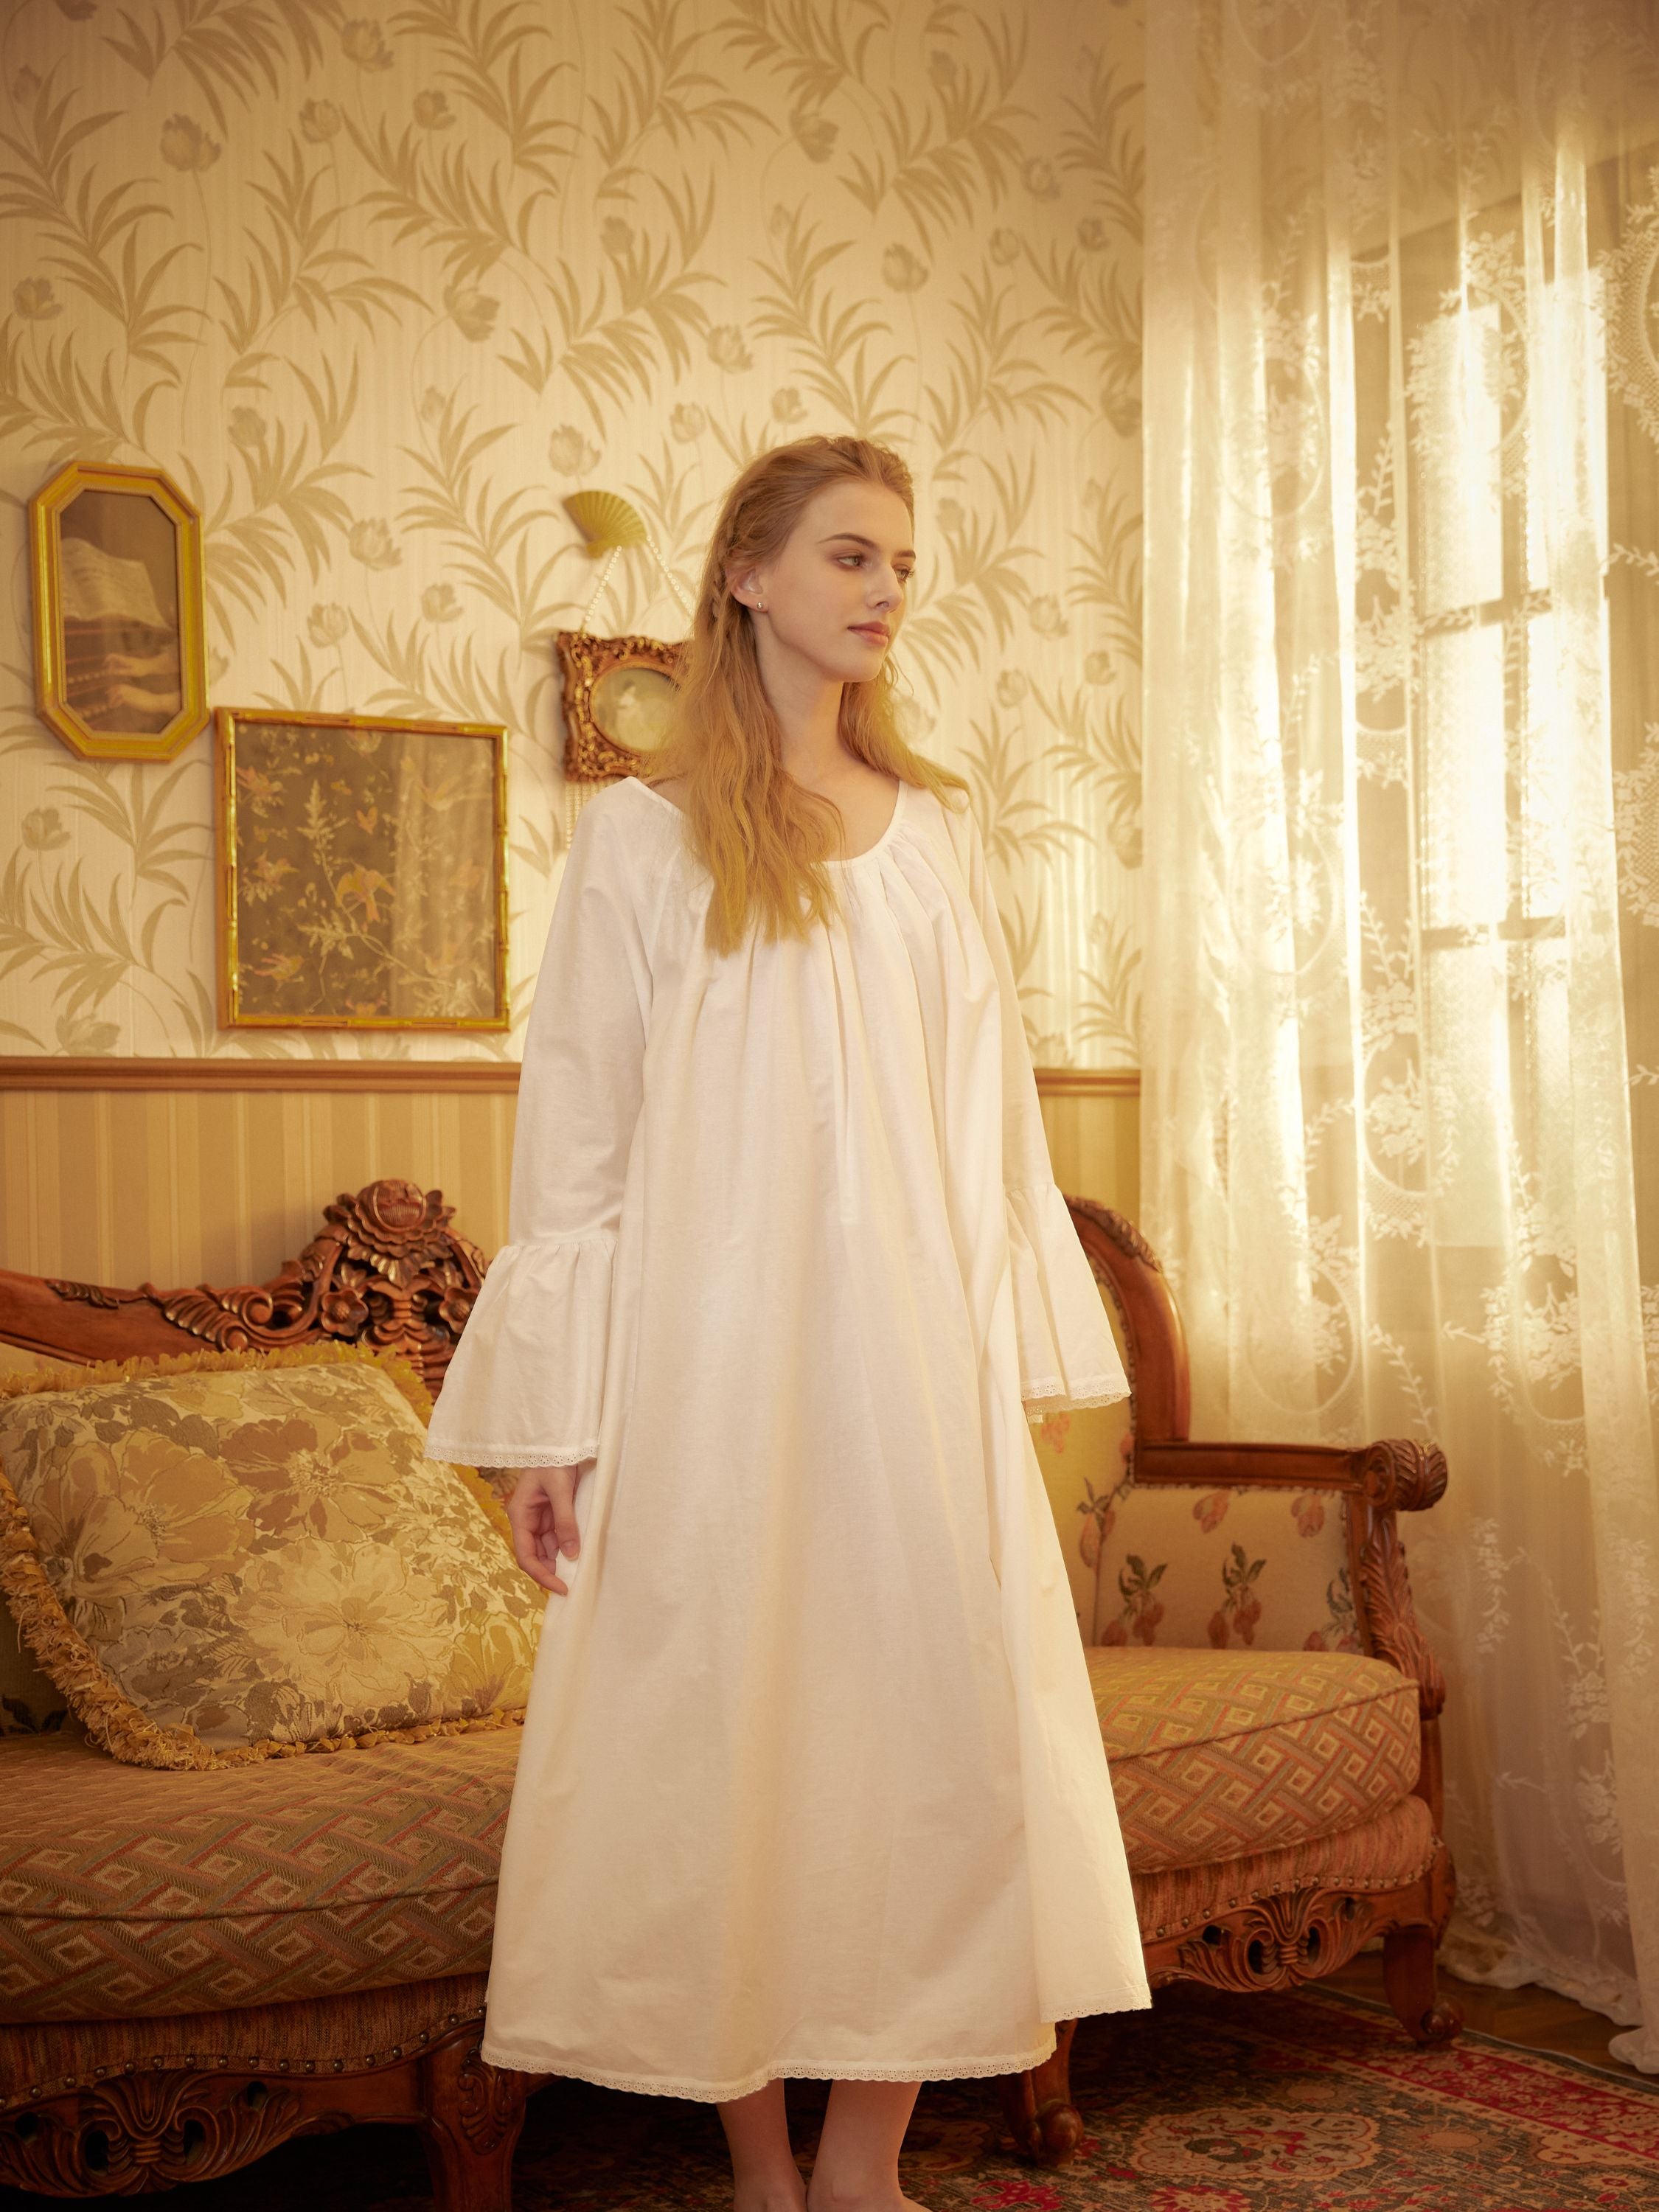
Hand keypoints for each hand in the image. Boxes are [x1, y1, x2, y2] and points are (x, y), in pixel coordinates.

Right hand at [506, 1461, 591, 1594]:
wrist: (559, 1439)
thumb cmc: (554, 1460)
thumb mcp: (560, 1490)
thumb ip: (565, 1522)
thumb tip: (571, 1554)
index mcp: (520, 1515)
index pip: (525, 1556)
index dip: (541, 1575)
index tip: (562, 1587)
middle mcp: (527, 1520)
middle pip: (535, 1556)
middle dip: (551, 1571)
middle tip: (573, 1584)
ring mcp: (539, 1518)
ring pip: (548, 1548)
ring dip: (561, 1560)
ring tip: (579, 1572)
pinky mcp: (552, 1513)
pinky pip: (558, 1536)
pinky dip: (567, 1546)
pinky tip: (579, 1553)